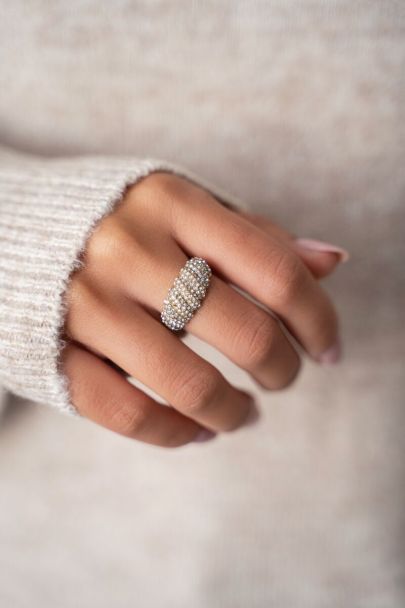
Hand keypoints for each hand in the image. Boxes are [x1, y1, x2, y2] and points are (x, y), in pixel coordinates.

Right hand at [62, 173, 347, 446]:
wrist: (6, 226)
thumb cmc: (113, 218)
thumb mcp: (181, 206)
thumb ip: (254, 234)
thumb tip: (332, 260)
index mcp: (170, 202)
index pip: (274, 271)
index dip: (317, 319)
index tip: (327, 348)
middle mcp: (128, 247)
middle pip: (245, 332)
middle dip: (281, 369)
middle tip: (284, 377)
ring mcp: (86, 303)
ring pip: (190, 384)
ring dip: (234, 412)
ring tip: (245, 412)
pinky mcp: (54, 351)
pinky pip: (129, 413)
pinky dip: (176, 433)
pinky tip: (196, 431)